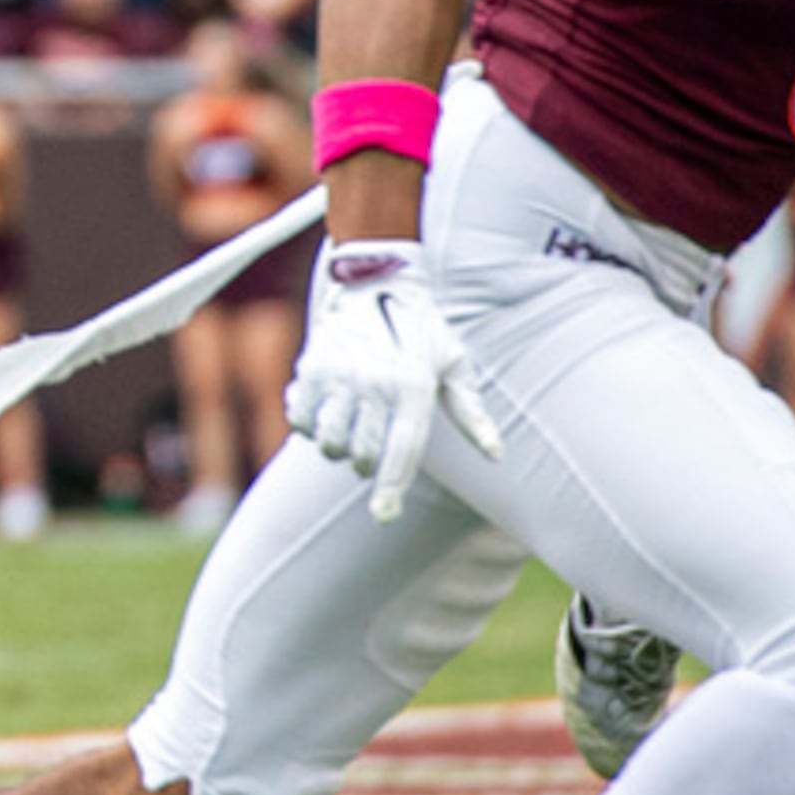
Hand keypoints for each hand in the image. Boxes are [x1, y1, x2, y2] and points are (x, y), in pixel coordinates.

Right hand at [285, 240, 506, 521]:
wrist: (374, 280)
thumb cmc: (420, 330)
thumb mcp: (453, 364)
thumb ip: (471, 412)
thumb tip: (496, 455)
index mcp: (414, 385)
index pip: (403, 450)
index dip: (391, 487)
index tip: (384, 514)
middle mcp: (376, 382)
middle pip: (362, 453)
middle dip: (365, 466)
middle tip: (369, 455)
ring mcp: (340, 375)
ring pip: (329, 441)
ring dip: (336, 447)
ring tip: (347, 431)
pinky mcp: (310, 368)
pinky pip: (299, 420)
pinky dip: (308, 426)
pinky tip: (323, 411)